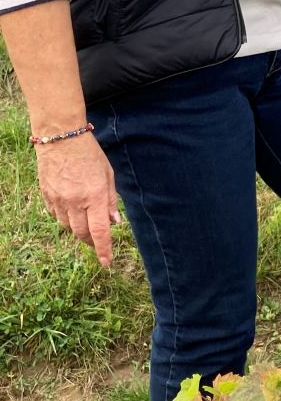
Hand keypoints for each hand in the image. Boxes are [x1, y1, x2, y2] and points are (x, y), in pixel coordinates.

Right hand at [36, 133, 118, 265]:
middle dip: (91, 241)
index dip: (103, 250)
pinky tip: (71, 209)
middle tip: (97, 240)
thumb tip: (114, 222)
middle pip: (82, 233)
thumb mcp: (108, 174)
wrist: (60, 138)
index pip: (100, 231)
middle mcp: (76, 201)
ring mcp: (59, 199)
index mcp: (95, 196)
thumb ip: (111, 200)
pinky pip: (56, 215)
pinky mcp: (47, 196)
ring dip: (78, 229)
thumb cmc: (89, 154)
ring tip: (85, 220)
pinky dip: (65, 218)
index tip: (106, 262)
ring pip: (68, 226)